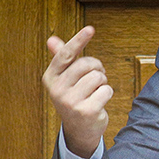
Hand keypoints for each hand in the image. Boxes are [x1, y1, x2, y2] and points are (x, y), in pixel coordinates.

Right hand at [42, 26, 112, 157]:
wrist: (79, 129)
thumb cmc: (74, 97)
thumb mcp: (65, 79)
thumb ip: (62, 59)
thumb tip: (52, 39)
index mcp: (50, 77)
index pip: (65, 54)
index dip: (79, 40)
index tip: (90, 29)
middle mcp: (57, 89)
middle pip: (87, 64)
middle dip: (97, 68)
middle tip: (95, 78)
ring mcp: (71, 101)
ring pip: (98, 76)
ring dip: (102, 82)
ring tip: (95, 91)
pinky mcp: (86, 111)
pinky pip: (106, 90)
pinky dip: (107, 94)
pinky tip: (99, 102)